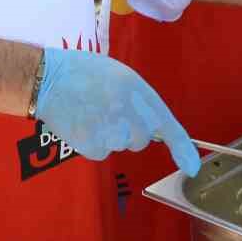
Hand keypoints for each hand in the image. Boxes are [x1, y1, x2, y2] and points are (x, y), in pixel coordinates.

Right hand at [35, 48, 200, 175]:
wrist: (49, 80)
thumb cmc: (86, 73)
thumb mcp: (123, 77)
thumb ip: (140, 100)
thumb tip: (151, 125)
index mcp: (140, 94)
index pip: (169, 128)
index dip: (184, 151)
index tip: (192, 167)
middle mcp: (130, 117)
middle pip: (141, 139)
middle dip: (130, 128)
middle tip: (108, 107)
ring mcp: (112, 135)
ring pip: (120, 144)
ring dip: (110, 133)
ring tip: (92, 110)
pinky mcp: (94, 148)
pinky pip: (102, 151)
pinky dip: (94, 141)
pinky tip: (82, 122)